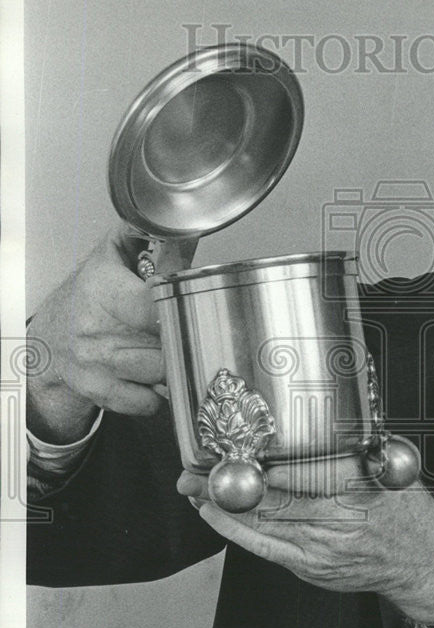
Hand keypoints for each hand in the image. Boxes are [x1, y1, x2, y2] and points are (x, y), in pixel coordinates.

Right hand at [27, 221, 196, 442]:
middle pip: (166, 342)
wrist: (51, 336)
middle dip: (183, 336)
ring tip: (167, 348)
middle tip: (185, 328)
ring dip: (173, 364)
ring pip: (162, 372)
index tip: (187, 302)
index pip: (153, 305)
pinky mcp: (99, 391)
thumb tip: (179, 225)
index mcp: (102, 291)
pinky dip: (158, 394)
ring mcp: (97, 364)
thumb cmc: (89, 295)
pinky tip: (152, 376)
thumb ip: (145, 239)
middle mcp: (96, 330)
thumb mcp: (111, 258)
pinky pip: (148, 402)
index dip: (179, 305)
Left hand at [178, 457, 433, 623]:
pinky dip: (235, 531)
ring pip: (262, 524)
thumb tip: (310, 413)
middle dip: (228, 484)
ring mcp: (323, 547)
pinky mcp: (312, 567)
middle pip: (272, 499)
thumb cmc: (404, 507)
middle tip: (194, 467)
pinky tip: (213, 515)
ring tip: (194, 486)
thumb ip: (347, 445)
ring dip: (223, 505)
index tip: (233, 448)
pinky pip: (264, 548)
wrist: (423, 560)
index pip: (301, 473)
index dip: (262, 465)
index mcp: (359, 484)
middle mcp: (339, 518)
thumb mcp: (387, 463)